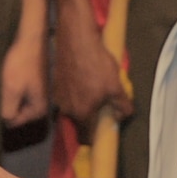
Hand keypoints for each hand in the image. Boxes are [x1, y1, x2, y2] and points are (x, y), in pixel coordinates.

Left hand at [1, 30, 49, 126]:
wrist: (31, 40)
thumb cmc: (22, 65)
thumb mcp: (12, 90)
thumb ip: (9, 110)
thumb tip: (6, 120)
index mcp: (39, 108)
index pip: (16, 121)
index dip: (4, 112)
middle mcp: (43, 103)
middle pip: (19, 112)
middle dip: (8, 103)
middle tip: (0, 91)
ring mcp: (40, 93)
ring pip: (19, 101)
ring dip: (9, 95)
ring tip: (3, 84)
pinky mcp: (36, 83)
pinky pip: (22, 93)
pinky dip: (14, 88)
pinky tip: (9, 78)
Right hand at [52, 7, 133, 127]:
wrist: (76, 39)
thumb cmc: (96, 64)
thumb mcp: (116, 85)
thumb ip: (121, 105)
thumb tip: (122, 116)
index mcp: (81, 114)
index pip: (86, 138)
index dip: (95, 138)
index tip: (101, 131)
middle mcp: (66, 109)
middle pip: (79, 122)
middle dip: (89, 117)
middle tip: (102, 105)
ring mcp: (58, 96)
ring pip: (71, 107)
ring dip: (81, 103)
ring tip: (92, 89)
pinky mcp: (54, 83)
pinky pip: (66, 95)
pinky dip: (74, 92)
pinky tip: (83, 79)